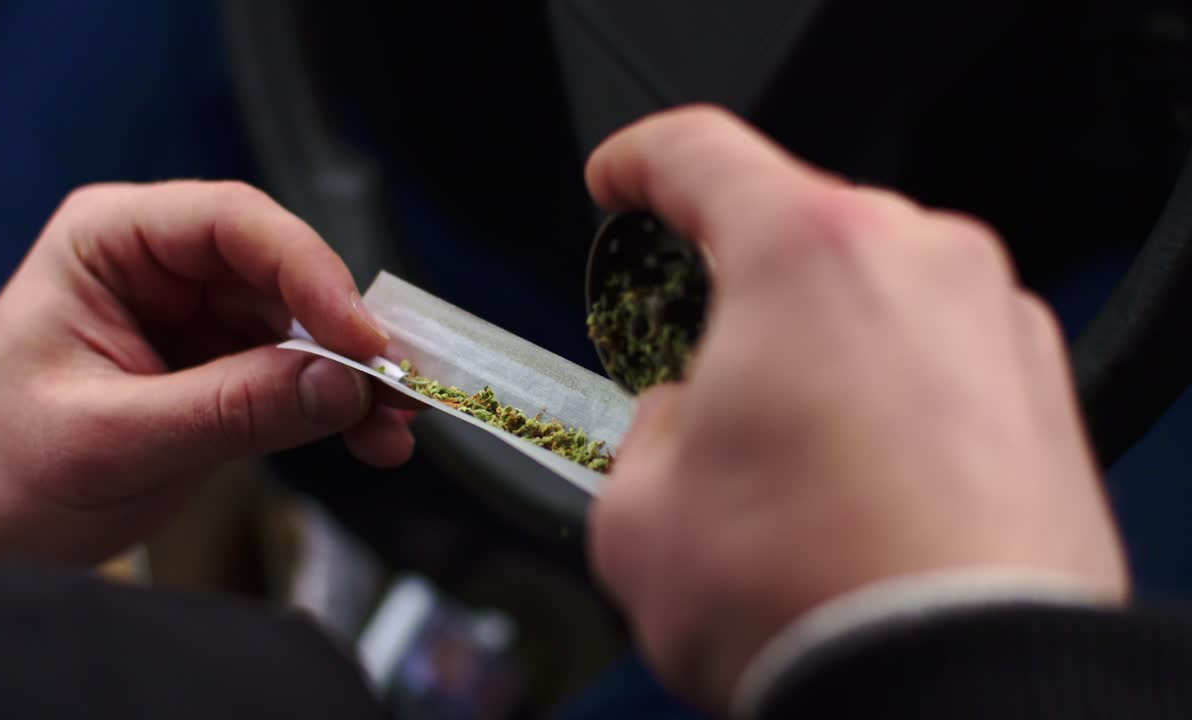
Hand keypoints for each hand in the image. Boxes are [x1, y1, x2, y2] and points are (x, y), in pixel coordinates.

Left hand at [0, 181, 413, 563]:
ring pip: (303, 327)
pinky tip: (372, 436)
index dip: (308, 271)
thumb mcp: (110, 440)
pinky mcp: (223, 370)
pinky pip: (298, 376)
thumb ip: (229, 409)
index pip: (231, 224)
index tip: (361, 336)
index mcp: (111, 243)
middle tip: (400, 383)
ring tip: (395, 424)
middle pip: (283, 273)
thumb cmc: (0, 466)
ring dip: (355, 375)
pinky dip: (339, 405)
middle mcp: (163, 267)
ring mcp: (198, 318)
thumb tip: (343, 385)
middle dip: (346, 331)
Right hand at [585, 107, 1127, 710]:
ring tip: (780, 455)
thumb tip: (681, 422)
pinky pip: (934, 354)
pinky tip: (851, 480)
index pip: (700, 153)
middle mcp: (918, 263)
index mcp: (806, 255)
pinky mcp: (1042, 394)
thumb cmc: (810, 601)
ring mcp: (994, 325)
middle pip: (794, 228)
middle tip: (692, 364)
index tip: (620, 181)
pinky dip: (883, 390)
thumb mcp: (642, 516)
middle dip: (731, 285)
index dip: (639, 162)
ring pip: (870, 295)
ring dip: (812, 345)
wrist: (956, 693)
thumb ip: (644, 433)